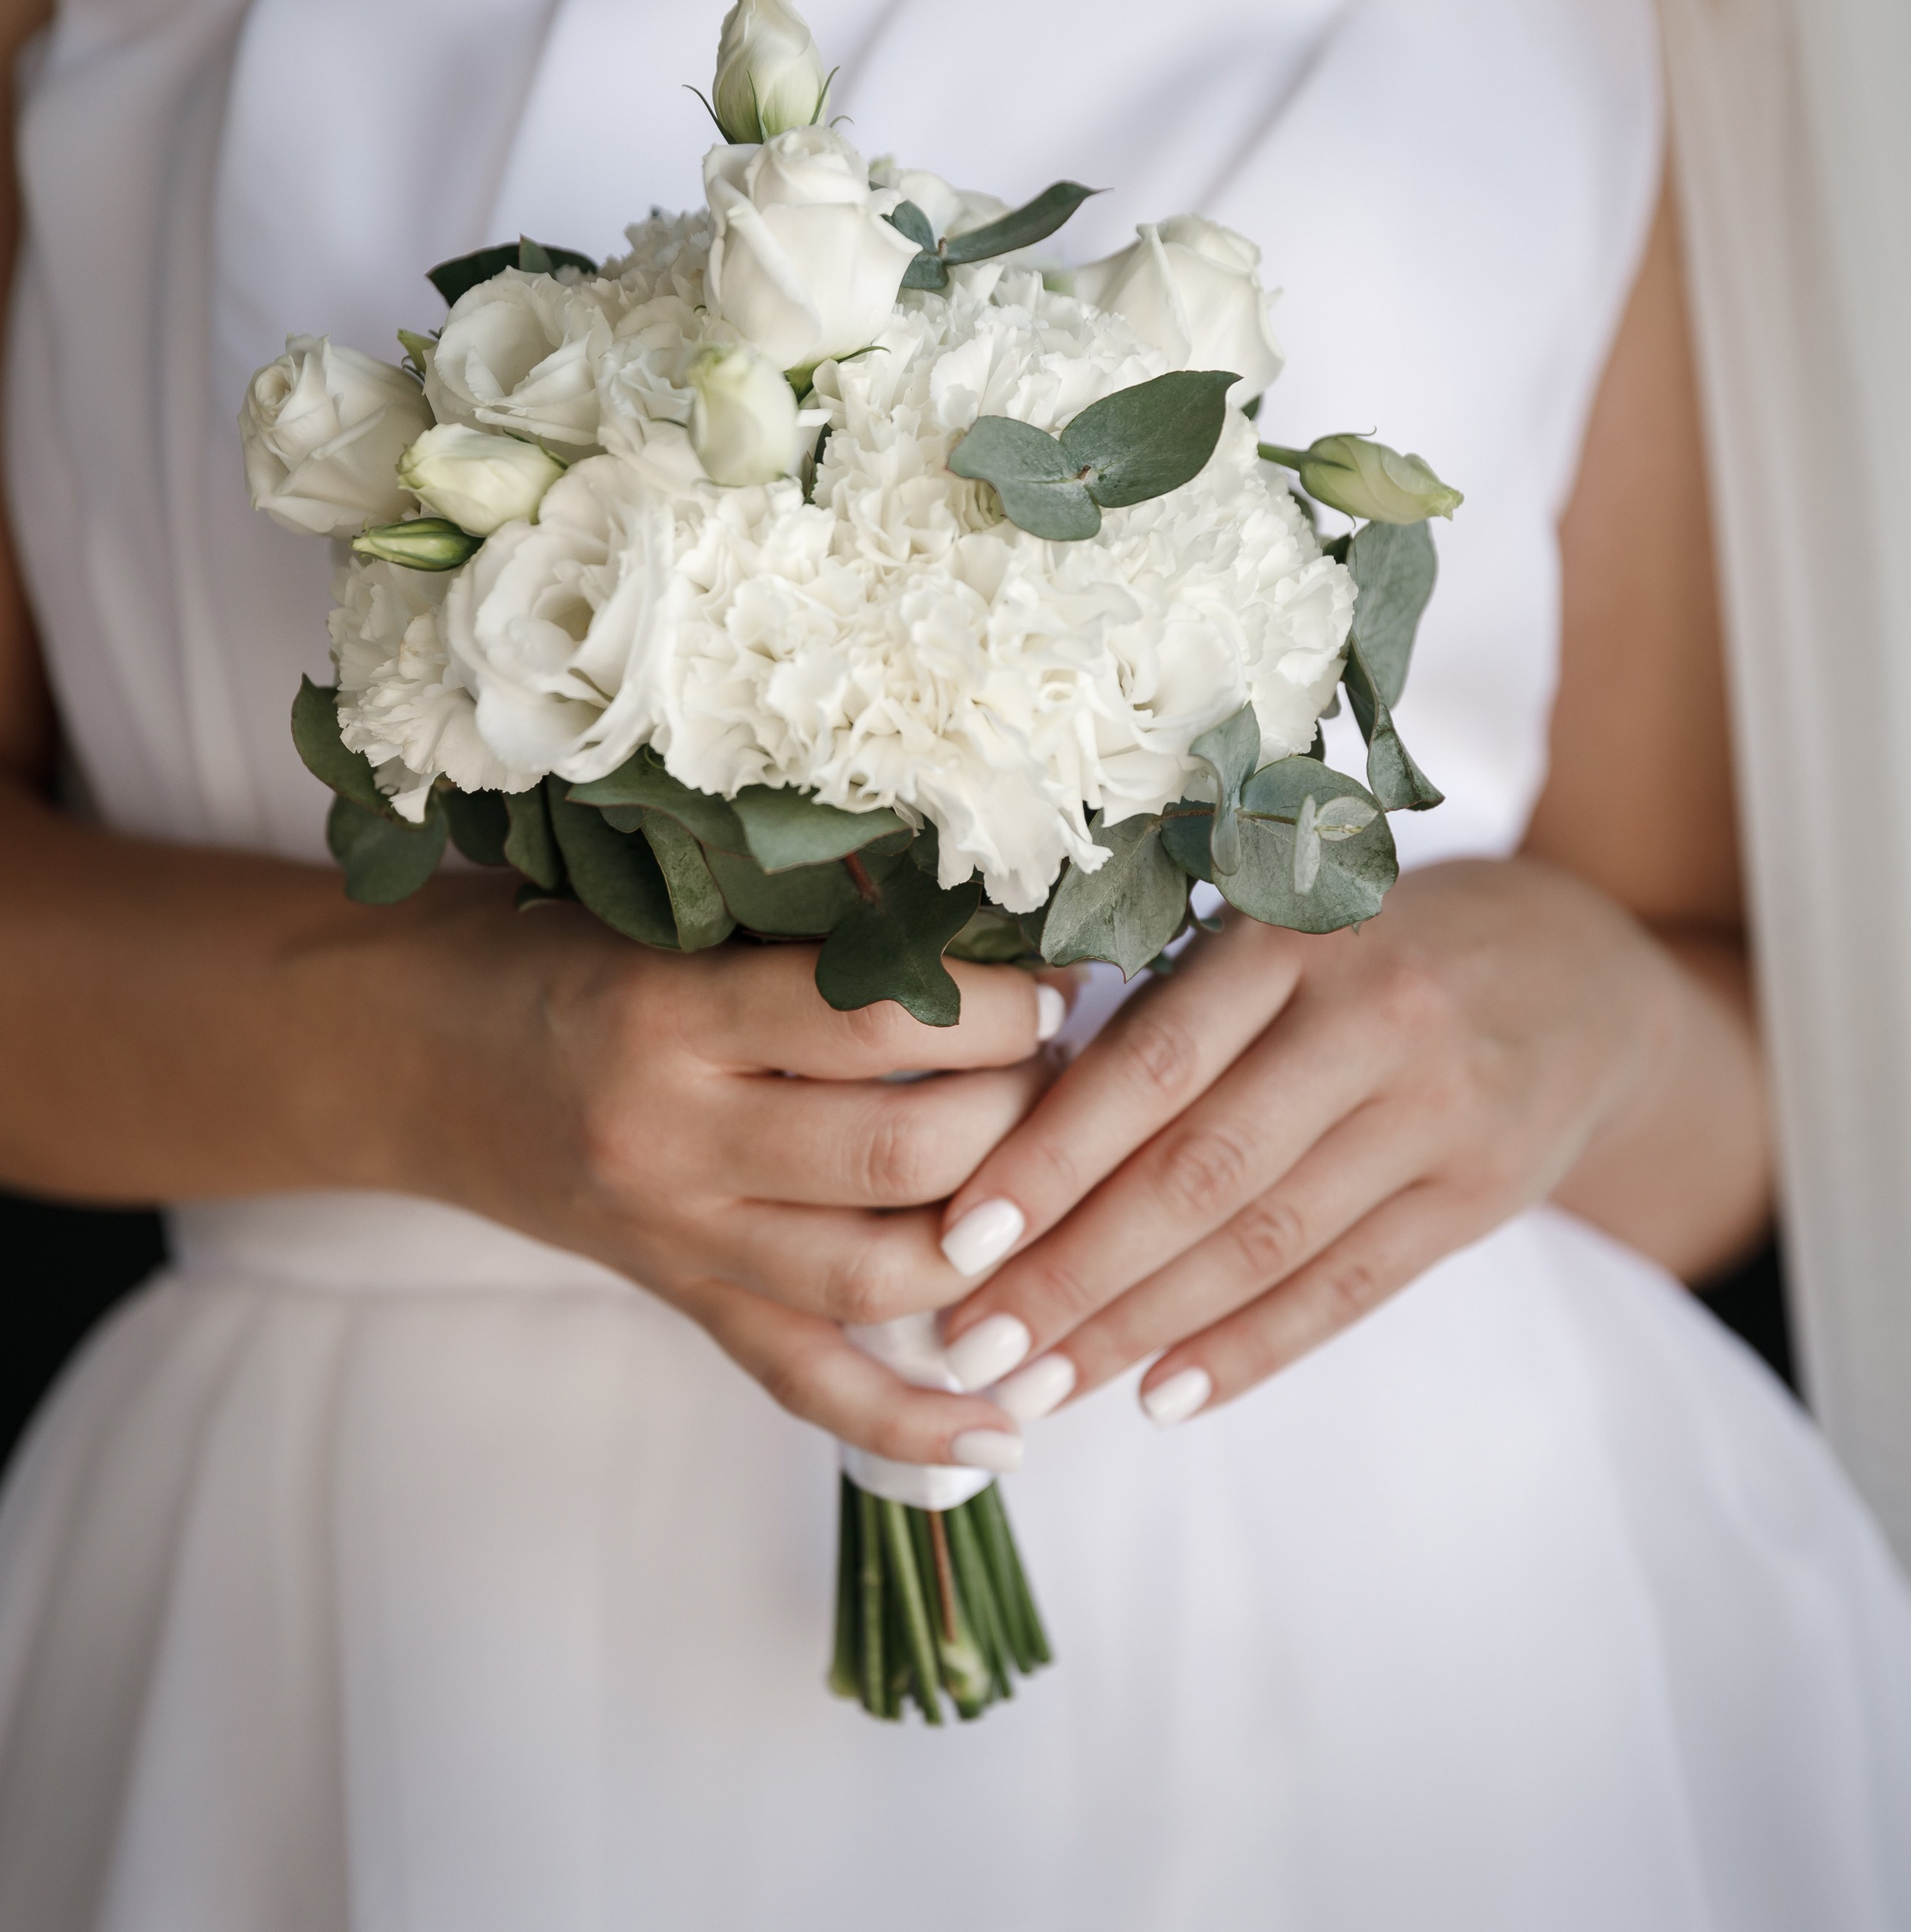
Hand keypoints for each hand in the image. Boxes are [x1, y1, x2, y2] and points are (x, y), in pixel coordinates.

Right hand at [366, 874, 1065, 1464]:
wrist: (401, 1054)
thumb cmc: (545, 956)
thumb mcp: (663, 914)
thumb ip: (802, 923)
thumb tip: (979, 916)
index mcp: (674, 1017)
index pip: (879, 1020)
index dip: (999, 1006)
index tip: (1059, 985)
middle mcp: (677, 1139)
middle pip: (901, 1152)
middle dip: (1021, 1113)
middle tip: (1069, 1072)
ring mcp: (680, 1238)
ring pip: (876, 1273)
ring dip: (997, 1238)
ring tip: (1053, 1183)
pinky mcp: (682, 1301)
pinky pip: (806, 1383)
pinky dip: (909, 1422)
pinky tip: (1005, 1434)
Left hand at [932, 859, 1689, 1425]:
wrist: (1580, 972)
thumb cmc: (1373, 951)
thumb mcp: (1281, 934)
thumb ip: (1174, 1014)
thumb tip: (1011, 1137)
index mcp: (1292, 934)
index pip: (1151, 1065)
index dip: (1047, 1159)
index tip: (956, 1240)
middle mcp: (1374, 1016)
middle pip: (1199, 1171)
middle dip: (1073, 1271)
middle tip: (974, 1345)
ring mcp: (1442, 1111)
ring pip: (1265, 1243)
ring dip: (1140, 1328)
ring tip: (1044, 1386)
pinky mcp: (1484, 1193)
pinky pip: (1349, 1290)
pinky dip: (1251, 1350)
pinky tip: (1164, 1395)